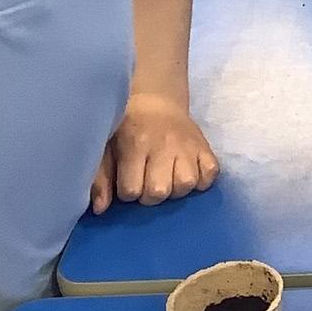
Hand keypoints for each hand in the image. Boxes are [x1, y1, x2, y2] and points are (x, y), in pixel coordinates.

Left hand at [90, 94, 218, 213]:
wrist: (155, 101)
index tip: (127, 182)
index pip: (131, 190)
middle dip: (150, 196)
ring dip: (176, 189)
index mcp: (135, 145)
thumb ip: (100, 178)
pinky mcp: (205, 146)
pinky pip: (211, 173)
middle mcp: (163, 146)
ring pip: (187, 184)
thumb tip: (100, 209)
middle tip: (147, 184)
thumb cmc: (127, 128)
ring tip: (168, 182)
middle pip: (160, 191)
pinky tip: (188, 175)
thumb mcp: (106, 148)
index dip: (127, 192)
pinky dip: (201, 180)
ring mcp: (187, 146)